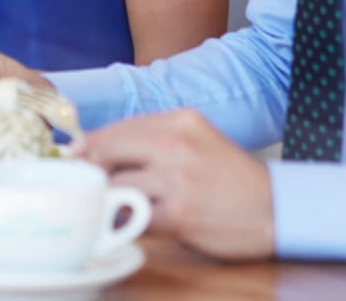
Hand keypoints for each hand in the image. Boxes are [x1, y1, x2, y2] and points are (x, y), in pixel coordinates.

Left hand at [75, 109, 274, 260]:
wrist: (274, 208)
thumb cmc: (229, 177)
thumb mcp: (196, 140)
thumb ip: (155, 139)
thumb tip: (100, 147)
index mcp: (180, 121)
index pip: (120, 127)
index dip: (90, 143)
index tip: (71, 155)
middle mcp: (177, 144)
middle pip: (110, 151)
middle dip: (90, 169)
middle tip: (81, 182)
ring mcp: (178, 179)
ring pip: (118, 186)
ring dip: (108, 199)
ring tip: (108, 206)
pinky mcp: (181, 214)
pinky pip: (135, 218)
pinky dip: (126, 223)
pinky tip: (128, 224)